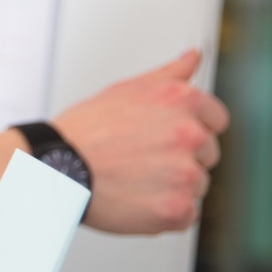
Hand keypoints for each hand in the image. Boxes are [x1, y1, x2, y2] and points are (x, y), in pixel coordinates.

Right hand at [55, 49, 227, 232]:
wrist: (54, 168)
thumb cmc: (86, 130)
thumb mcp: (127, 90)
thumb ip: (170, 74)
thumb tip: (194, 56)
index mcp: (182, 100)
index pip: (216, 120)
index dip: (190, 129)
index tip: (164, 137)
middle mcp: (190, 134)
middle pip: (208, 155)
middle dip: (181, 158)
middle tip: (140, 158)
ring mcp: (185, 173)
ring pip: (197, 185)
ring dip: (173, 186)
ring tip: (134, 179)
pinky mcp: (176, 208)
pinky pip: (187, 214)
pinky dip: (166, 212)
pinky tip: (137, 198)